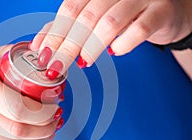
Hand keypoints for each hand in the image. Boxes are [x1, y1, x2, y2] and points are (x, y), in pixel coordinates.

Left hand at [30, 0, 191, 76]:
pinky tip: (115, 52)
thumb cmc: (123, 14)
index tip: (44, 56)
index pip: (69, 9)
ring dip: (92, 47)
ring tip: (84, 62)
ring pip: (109, 23)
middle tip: (57, 67)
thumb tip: (38, 45)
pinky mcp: (161, 11)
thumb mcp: (92, 17)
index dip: (54, 34)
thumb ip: (65, 28)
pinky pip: (139, 29)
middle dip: (68, 46)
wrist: (164, 10)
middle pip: (85, 17)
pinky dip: (123, 44)